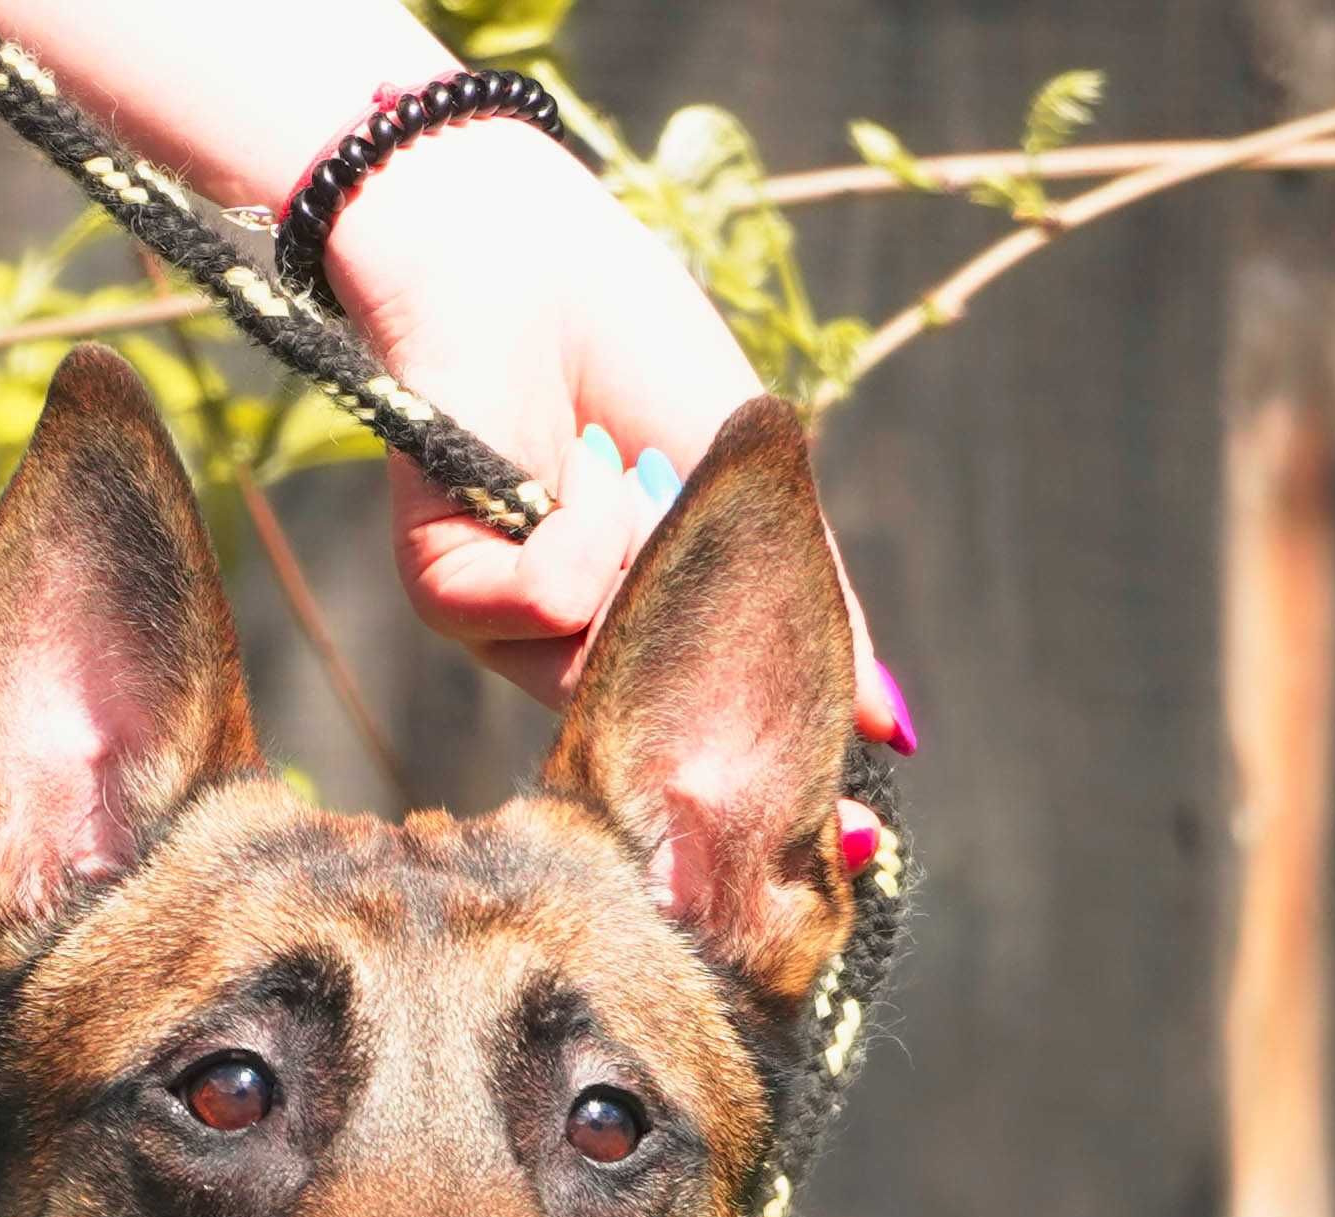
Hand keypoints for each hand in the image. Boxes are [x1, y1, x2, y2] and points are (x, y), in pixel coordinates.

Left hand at [322, 119, 911, 751]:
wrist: (521, 264)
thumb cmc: (630, 348)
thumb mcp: (751, 491)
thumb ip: (809, 604)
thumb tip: (889, 727)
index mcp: (637, 620)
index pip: (699, 727)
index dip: (765, 772)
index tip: (852, 833)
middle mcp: (566, 640)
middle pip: (655, 729)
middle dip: (707, 698)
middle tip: (718, 623)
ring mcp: (502, 623)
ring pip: (598, 672)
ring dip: (634, 561)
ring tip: (610, 468)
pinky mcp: (445, 589)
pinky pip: (539, 611)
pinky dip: (573, 535)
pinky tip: (562, 467)